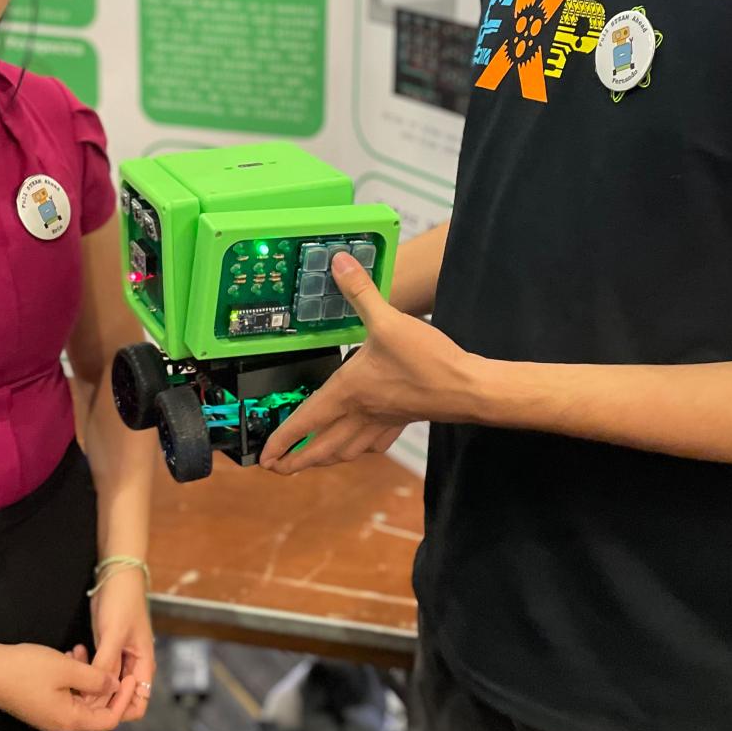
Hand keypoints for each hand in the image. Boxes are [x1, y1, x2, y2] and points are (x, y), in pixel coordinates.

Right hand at [0, 640, 136, 730]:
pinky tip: (66, 656)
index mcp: (70, 721)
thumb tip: (113, 685)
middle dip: (103, 682)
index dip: (122, 698)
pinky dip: (72, 677)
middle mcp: (61, 724)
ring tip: (80, 649)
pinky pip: (65, 694)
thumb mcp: (67, 669)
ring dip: (86, 675)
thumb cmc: (26, 670)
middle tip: (104, 655)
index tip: (128, 676)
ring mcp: (49, 716)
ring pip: (79, 698)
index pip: (109, 719)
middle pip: (95, 709)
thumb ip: (95, 679)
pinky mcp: (39, 706)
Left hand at [89, 565, 155, 722]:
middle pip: (118, 698)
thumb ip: (106, 664)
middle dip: (98, 696)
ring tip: (73, 665)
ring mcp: (118, 659)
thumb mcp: (114, 633)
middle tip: (77, 686)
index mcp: (143, 665)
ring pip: (104, 686)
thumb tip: (94, 695)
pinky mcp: (105, 651)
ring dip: (88, 682)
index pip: (138, 703)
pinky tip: (74, 655)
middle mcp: (132, 666)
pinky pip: (96, 670)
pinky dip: (84, 669)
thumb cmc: (122, 601)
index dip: (120, 709)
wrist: (116, 576)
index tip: (99, 702)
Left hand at [260, 252, 467, 473]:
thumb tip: (340, 263)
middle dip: (296, 460)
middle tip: (276, 467)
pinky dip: (357, 448)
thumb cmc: (428, 361)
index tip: (264, 456)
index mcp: (349, 392)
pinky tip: (357, 444)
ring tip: (310, 460)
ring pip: (345, 451)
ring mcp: (381, 421)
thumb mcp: (389, 319)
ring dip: (324, 459)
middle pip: (322, 448)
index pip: (306, 421)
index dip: (282, 440)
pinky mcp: (401, 421)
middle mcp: (361, 412)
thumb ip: (361, 291)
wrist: (467, 387)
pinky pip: (371, 444)